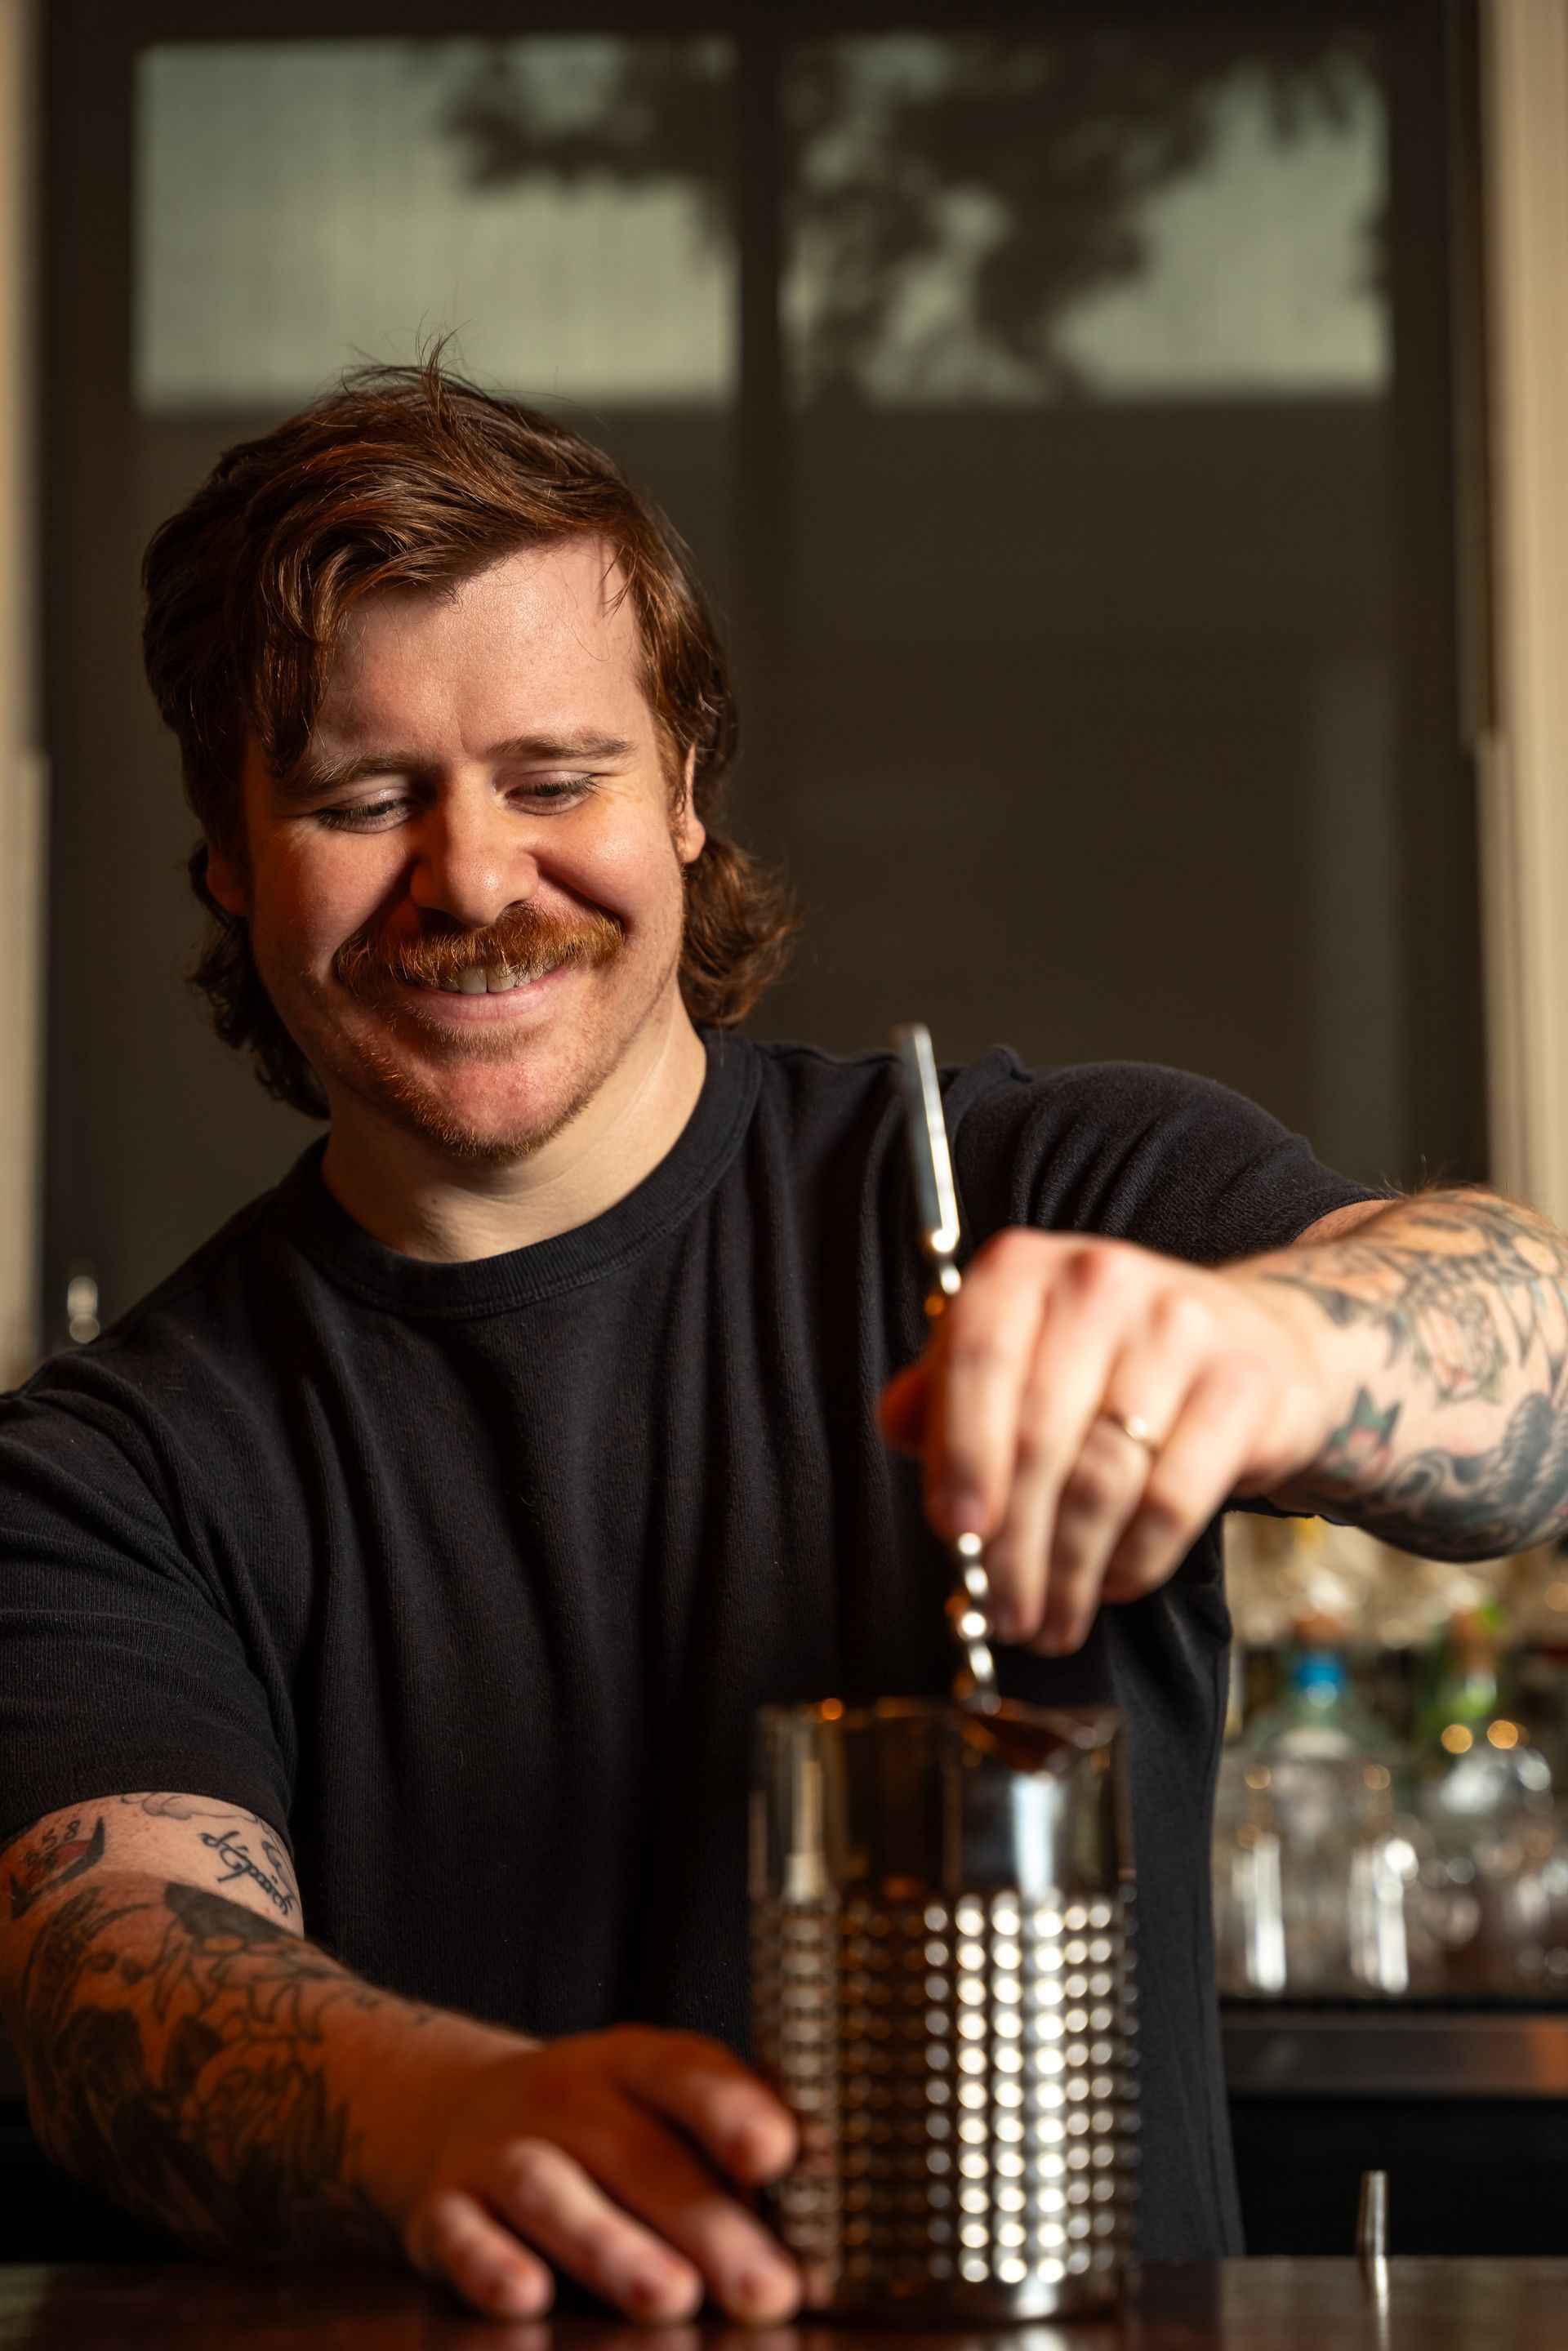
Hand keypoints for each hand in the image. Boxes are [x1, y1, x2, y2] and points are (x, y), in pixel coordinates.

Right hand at [399, 2024, 800, 2324]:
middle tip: (767, 2289)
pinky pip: (459, 2233)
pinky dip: (488, 2264)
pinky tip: (527, 2295)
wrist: (451, 2109)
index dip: (734, 2110)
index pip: (687, 2073)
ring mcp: (498, 2149)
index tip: (782, 2154)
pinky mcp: (441, 2208)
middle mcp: (564, 2096)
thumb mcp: (661, 2105)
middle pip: (636, 2154)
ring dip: (611, 2245)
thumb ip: (732, 2143)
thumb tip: (832, 2195)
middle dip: (706, 2224)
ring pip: (549, 2189)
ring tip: (670, 2299)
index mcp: (633, 2063)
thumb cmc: (602, 2124)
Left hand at [879, 1228, 1332, 1654]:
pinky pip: (1172, 1499)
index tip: (954, 1533)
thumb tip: (898, 1426)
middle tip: (1001, 1614)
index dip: (959, 1454)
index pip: (977, 1360)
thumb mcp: (1020, 1353)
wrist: (1261, 1342)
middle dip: (1012, 1545)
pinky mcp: (1241, 1386)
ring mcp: (1179, 1328)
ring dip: (1068, 1571)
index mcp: (1023, 1270)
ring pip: (1102, 1479)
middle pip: (1038, 1437)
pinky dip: (1134, 1560)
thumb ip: (947, 1391)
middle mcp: (1099, 1281)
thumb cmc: (1110, 1359)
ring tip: (1050, 1619)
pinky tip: (1113, 1585)